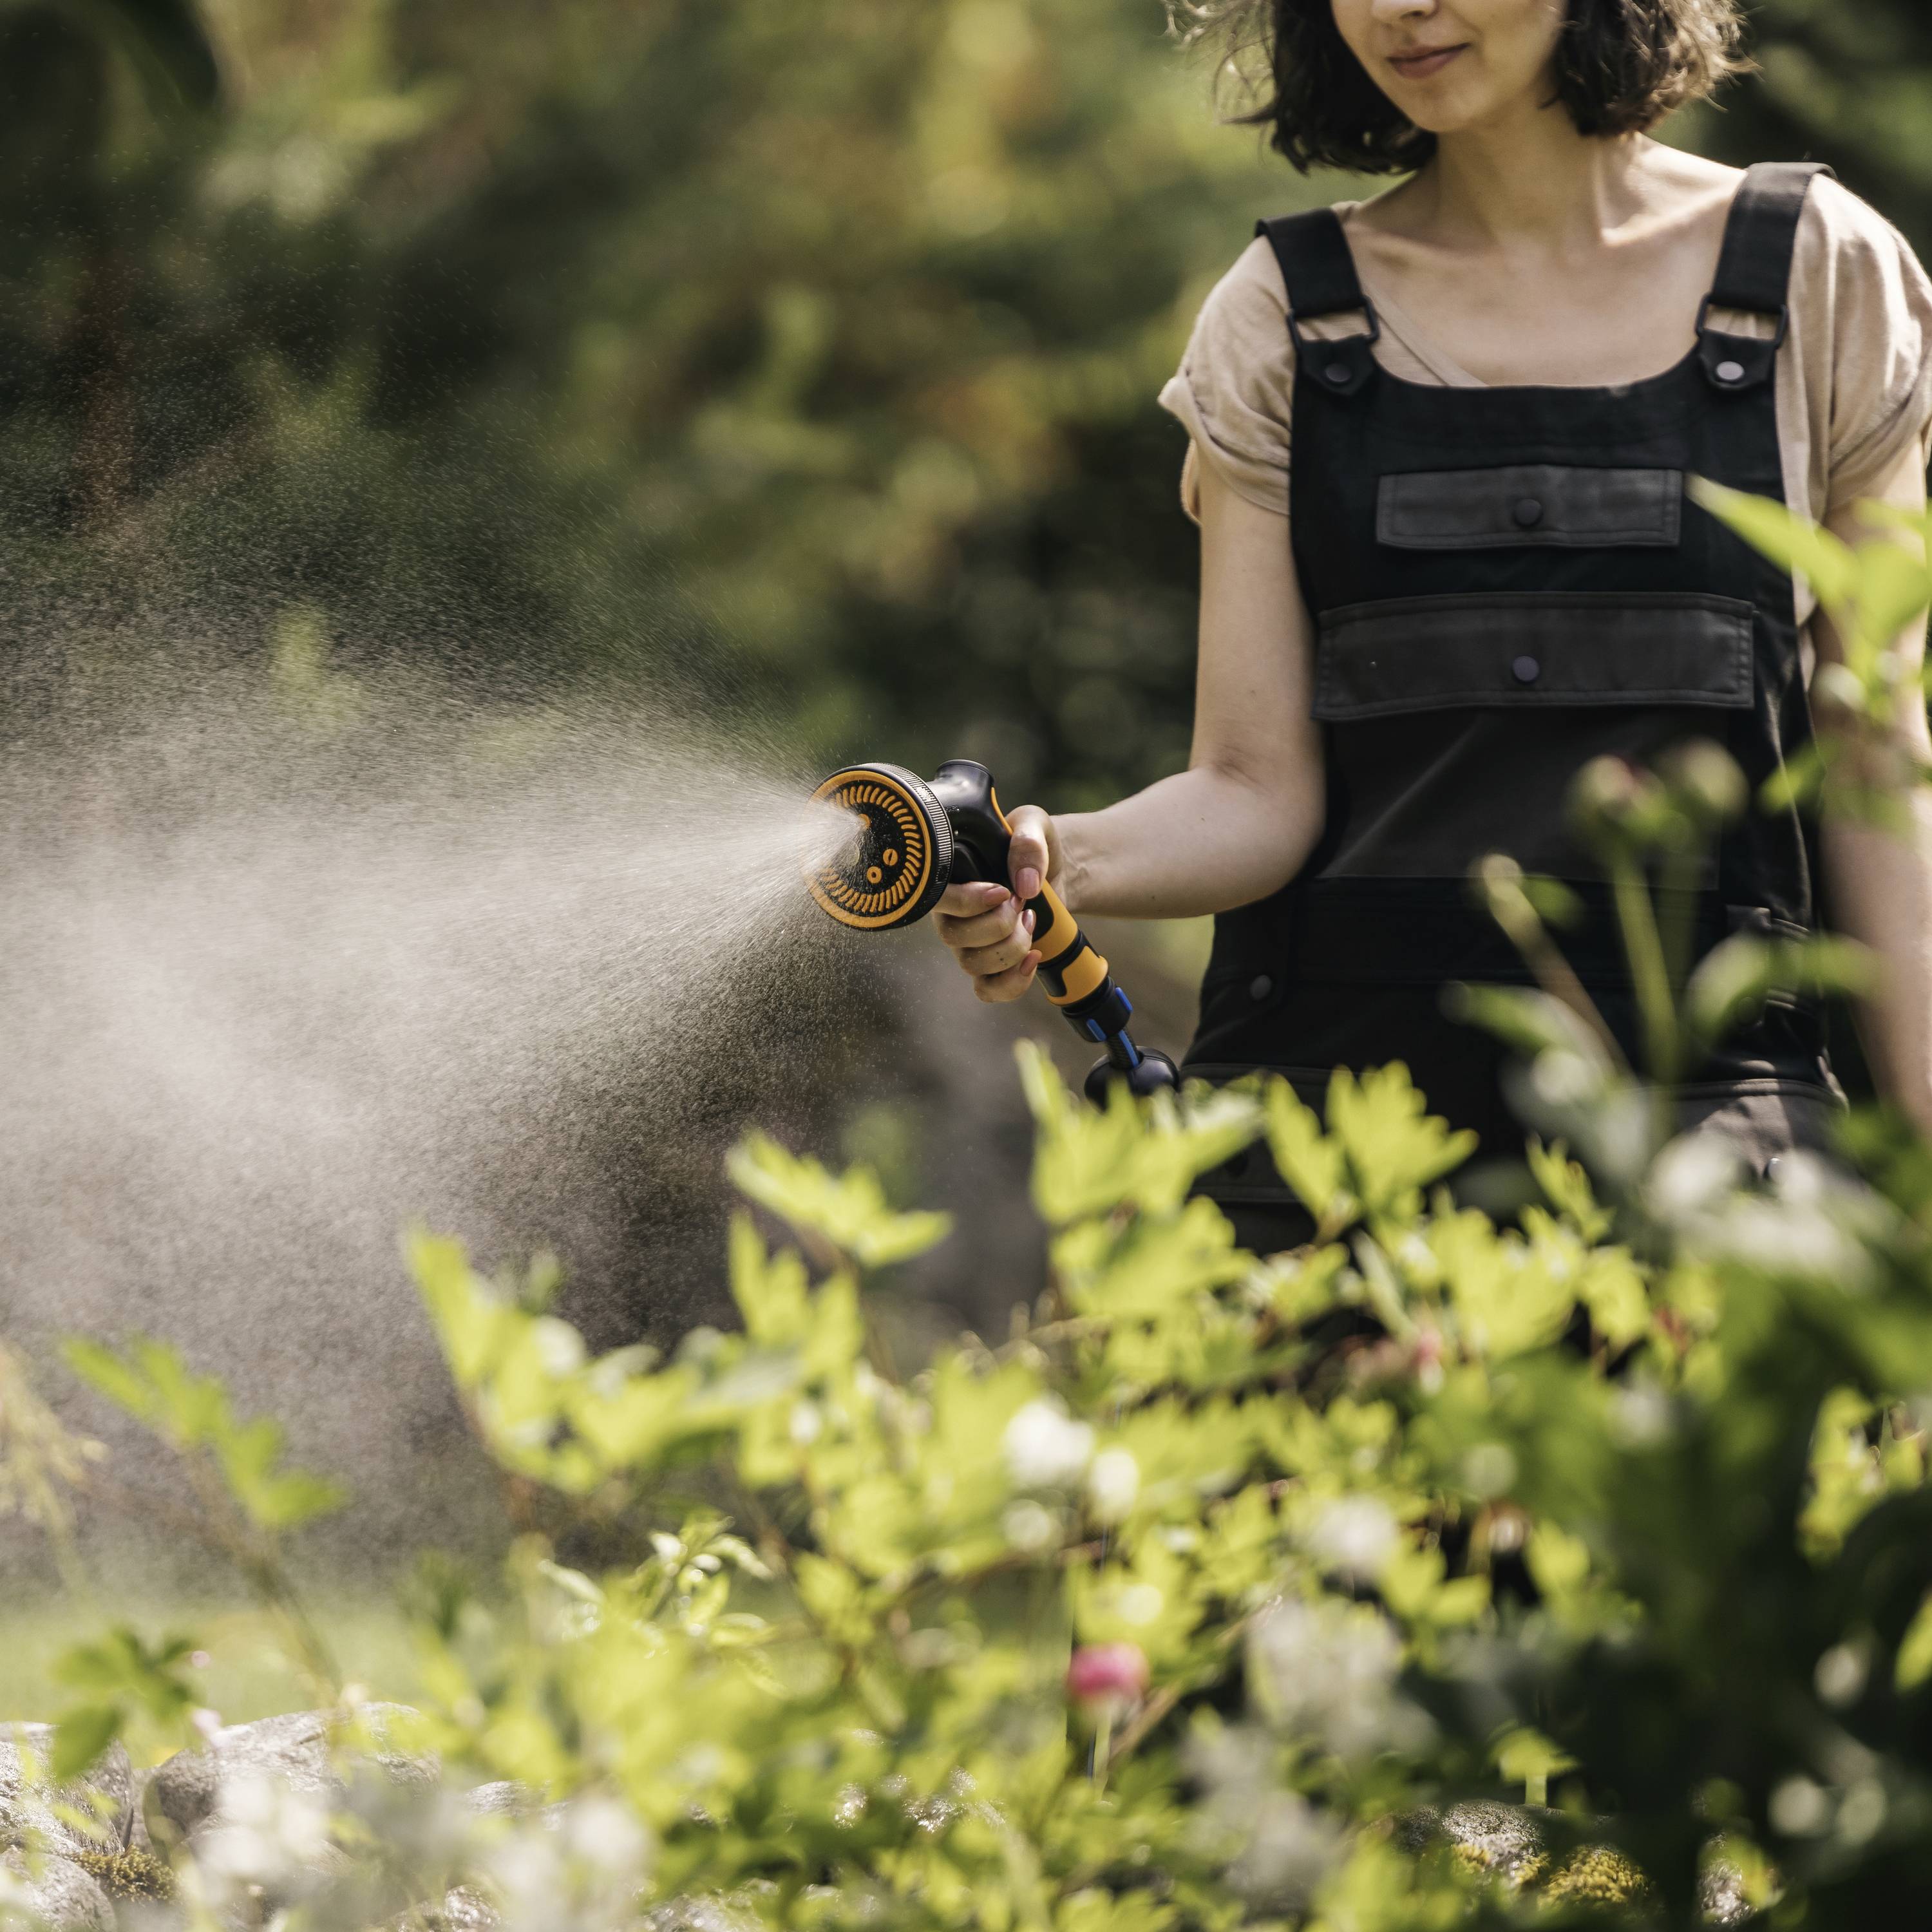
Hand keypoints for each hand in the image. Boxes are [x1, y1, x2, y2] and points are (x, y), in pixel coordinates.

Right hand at [933, 804, 1060, 1002]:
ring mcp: (968, 945)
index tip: (1003, 892)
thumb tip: (1025, 885)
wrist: (1059, 870)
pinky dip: (1013, 982)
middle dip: (999, 924)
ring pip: (973, 965)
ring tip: (1031, 920)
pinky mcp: (990, 967)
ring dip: (1012, 947)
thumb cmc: (1035, 845)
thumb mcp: (1034, 825)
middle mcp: (952, 915)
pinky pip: (988, 990)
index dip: (968, 902)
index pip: (938, 898)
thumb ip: (1028, 841)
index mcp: (951, 879)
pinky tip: (1034, 958)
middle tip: (1023, 902)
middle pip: (954, 937)